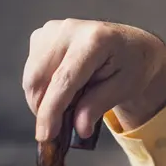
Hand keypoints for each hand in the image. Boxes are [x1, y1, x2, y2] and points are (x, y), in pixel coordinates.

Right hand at [24, 19, 165, 140]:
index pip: (64, 80)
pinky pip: (32, 71)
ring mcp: (53, 29)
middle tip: (63, 126)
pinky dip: (43, 87)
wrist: (133, 45)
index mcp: (95, 40)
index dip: (51, 110)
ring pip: (32, 77)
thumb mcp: (125, 88)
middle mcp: (70, 29)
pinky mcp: (43, 35)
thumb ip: (98, 106)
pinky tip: (66, 89)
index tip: (45, 135)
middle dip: (45, 108)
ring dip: (44, 99)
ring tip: (73, 102)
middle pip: (39, 79)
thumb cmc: (133, 66)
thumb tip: (79, 129)